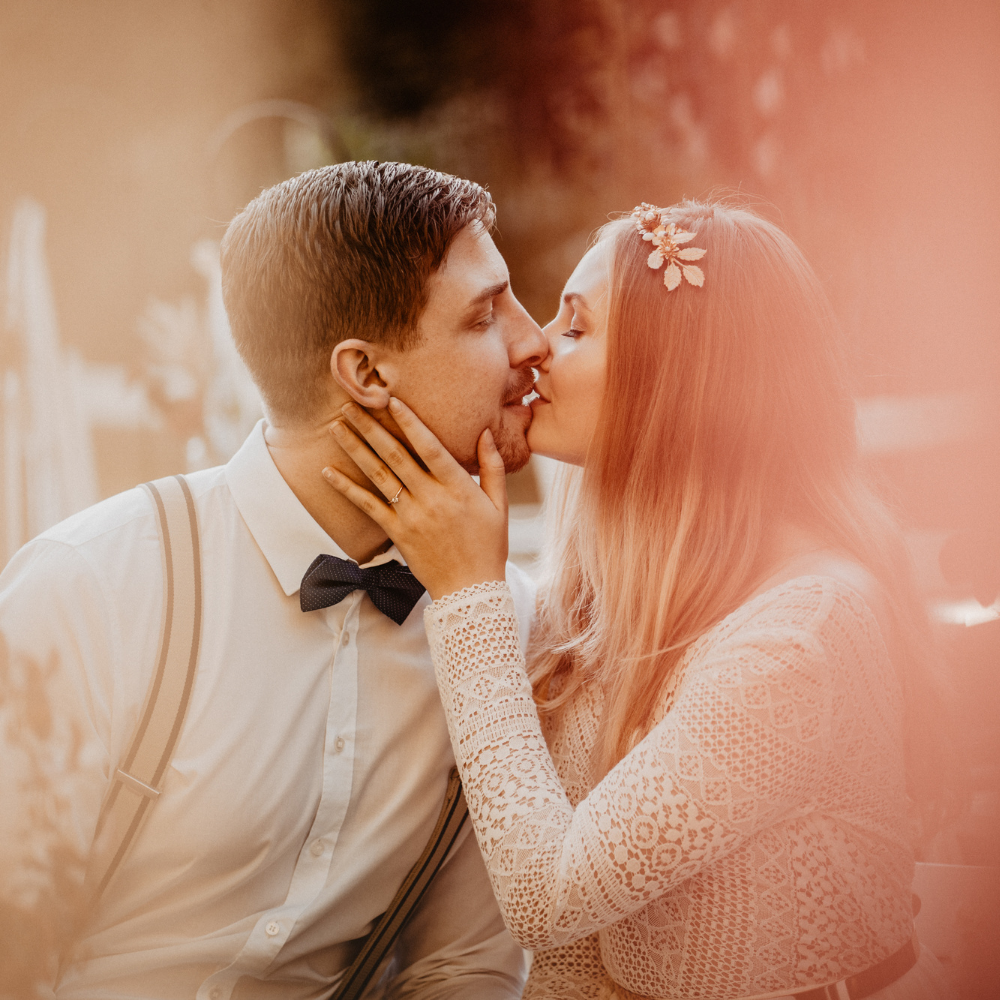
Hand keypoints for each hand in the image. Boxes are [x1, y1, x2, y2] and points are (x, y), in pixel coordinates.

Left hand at [323, 398, 508, 600]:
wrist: (471, 589)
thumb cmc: (490, 546)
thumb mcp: (500, 505)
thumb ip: (492, 467)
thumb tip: (486, 432)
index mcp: (457, 487)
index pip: (429, 446)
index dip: (409, 422)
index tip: (391, 401)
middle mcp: (431, 498)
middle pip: (396, 455)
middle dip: (371, 427)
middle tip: (350, 404)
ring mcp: (411, 516)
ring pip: (378, 475)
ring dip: (355, 449)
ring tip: (336, 428)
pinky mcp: (397, 533)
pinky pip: (368, 507)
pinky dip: (347, 489)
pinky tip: (328, 472)